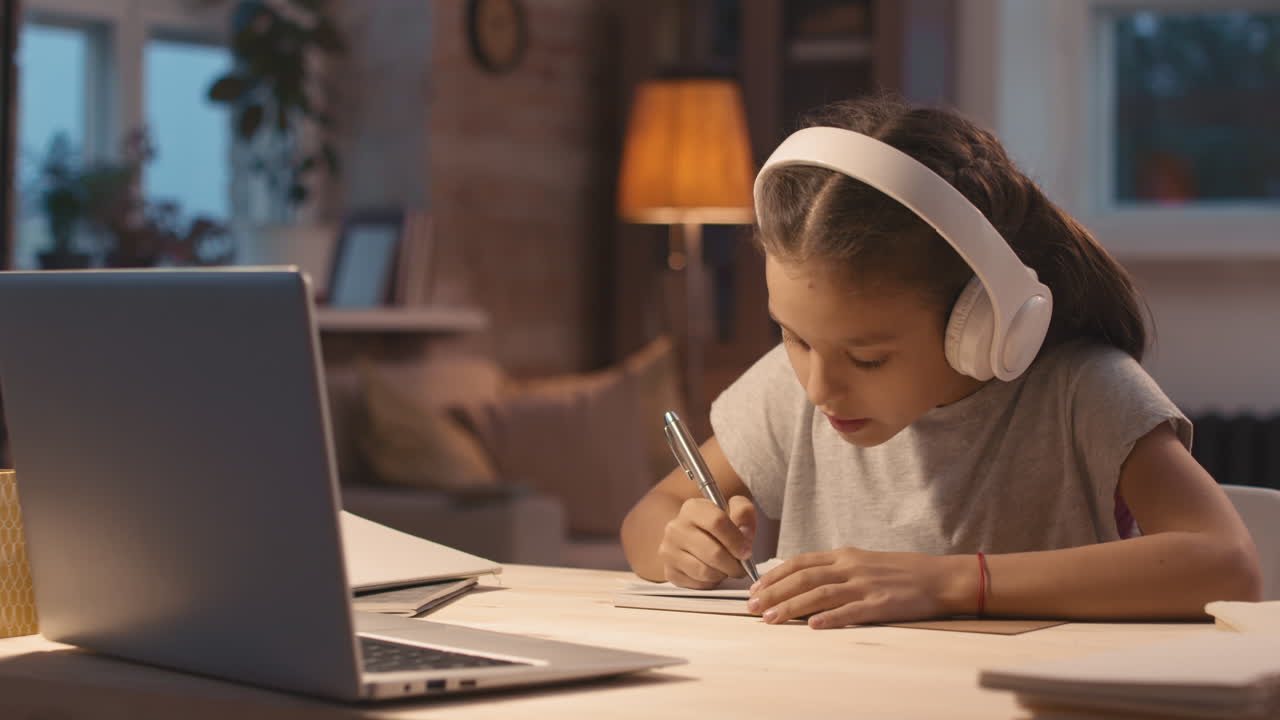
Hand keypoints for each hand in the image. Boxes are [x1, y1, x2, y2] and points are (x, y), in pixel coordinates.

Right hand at [659, 495, 755, 588]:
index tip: (746, 551)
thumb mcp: (734, 509)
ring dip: (722, 574)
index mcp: (693, 508)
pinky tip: (712, 572)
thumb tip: (745, 534)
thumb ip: (744, 513)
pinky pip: (698, 584)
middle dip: (733, 564)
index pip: (717, 522)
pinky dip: (710, 582)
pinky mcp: (670, 571)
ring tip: (726, 568)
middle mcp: (676, 528)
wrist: (694, 535)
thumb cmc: (718, 525)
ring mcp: (669, 550)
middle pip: (713, 552)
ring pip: (705, 571)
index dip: (736, 540)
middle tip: (741, 567)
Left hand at [746, 547, 962, 628]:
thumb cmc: (899, 571)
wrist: (938, 577)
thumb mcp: (862, 562)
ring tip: (771, 619)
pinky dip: (830, 618)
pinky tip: (812, 626)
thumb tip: (803, 579)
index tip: (755, 588)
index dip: (774, 575)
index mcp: (844, 556)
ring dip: (792, 607)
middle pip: (803, 578)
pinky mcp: (881, 605)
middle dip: (774, 593)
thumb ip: (835, 569)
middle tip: (752, 607)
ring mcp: (865, 586)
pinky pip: (851, 611)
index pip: (800, 563)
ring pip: (820, 594)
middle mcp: (850, 567)